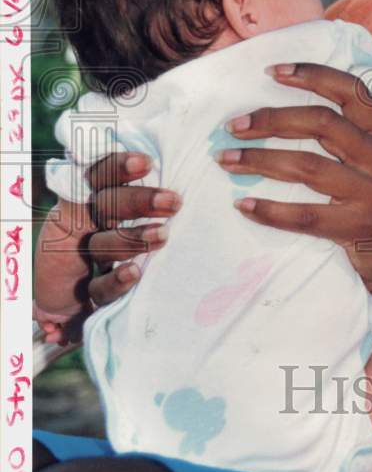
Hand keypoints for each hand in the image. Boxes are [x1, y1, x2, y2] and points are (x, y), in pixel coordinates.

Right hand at [33, 153, 181, 335]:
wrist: (75, 308)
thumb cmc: (119, 248)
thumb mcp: (131, 220)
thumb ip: (148, 200)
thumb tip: (196, 168)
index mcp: (93, 200)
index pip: (100, 176)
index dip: (118, 167)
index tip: (147, 162)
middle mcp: (84, 225)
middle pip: (105, 205)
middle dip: (138, 201)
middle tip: (173, 202)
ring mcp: (80, 258)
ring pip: (101, 243)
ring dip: (133, 238)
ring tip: (164, 236)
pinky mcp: (82, 293)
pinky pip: (97, 287)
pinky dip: (115, 281)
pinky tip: (134, 273)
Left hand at [217, 62, 371, 293]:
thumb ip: (352, 139)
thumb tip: (287, 118)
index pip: (351, 91)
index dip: (312, 75)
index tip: (273, 71)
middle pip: (320, 122)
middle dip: (271, 119)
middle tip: (234, 124)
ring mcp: (370, 193)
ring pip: (307, 166)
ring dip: (259, 159)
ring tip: (226, 159)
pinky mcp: (356, 228)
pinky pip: (305, 215)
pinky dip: (270, 211)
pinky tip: (244, 206)